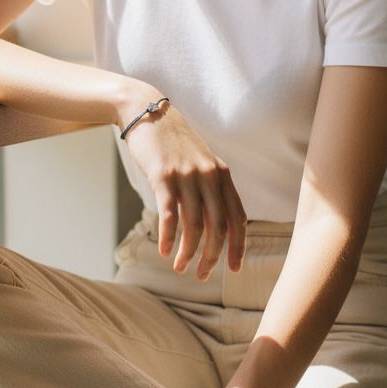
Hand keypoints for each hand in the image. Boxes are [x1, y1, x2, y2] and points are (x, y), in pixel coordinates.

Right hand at [119, 90, 247, 280]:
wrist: (148, 112)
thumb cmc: (173, 142)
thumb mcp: (200, 161)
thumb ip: (211, 186)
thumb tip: (216, 221)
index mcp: (222, 175)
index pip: (238, 219)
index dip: (238, 247)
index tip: (233, 269)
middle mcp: (209, 176)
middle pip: (218, 228)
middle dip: (212, 257)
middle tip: (201, 276)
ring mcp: (187, 176)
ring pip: (194, 225)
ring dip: (188, 252)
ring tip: (180, 268)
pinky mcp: (164, 176)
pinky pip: (170, 214)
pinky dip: (169, 238)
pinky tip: (165, 252)